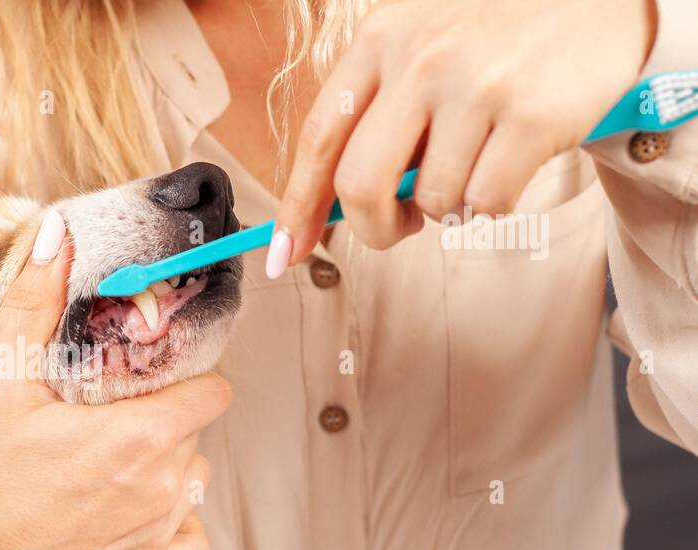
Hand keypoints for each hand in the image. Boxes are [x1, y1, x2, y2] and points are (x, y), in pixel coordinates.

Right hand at [0, 211, 230, 549]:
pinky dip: (171, 527)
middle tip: (109, 419)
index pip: (212, 392)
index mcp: (138, 437)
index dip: (186, 378)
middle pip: (196, 435)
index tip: (149, 378)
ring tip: (111, 467)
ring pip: (193, 485)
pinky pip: (190, 542)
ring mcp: (155, 538)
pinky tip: (129, 513)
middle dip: (164, 420)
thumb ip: (36, 301)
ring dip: (167, 471)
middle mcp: (161, 490)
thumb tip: (58, 234)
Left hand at [268, 0, 657, 275]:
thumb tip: (335, 200)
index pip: (318, 139)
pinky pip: (487, 202)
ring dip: (450, 207)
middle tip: (400, 227)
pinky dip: (494, 203)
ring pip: (432, 200)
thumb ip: (379, 104)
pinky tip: (513, 163)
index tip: (286, 253)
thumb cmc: (499, 26)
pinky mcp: (534, 117)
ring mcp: (478, 87)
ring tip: (477, 164)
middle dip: (374, 229)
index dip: (298, 207)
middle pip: (360, 185)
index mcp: (380, 40)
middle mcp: (421, 60)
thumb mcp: (422, 37)